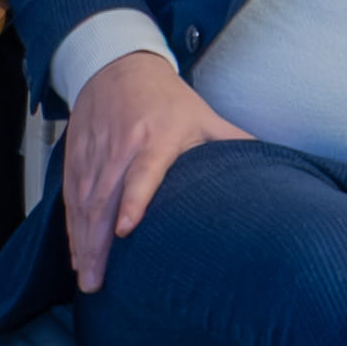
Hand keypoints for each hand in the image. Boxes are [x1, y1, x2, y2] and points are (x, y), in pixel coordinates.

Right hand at [60, 54, 251, 294]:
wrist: (116, 64)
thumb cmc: (166, 98)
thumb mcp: (203, 115)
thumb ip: (234, 143)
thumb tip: (276, 167)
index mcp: (156, 136)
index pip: (142, 172)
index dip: (132, 200)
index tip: (126, 229)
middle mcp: (121, 146)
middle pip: (105, 198)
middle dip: (99, 242)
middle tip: (98, 281)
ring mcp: (95, 153)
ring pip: (84, 203)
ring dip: (82, 243)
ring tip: (87, 279)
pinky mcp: (75, 158)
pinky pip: (70, 198)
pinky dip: (71, 229)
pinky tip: (77, 256)